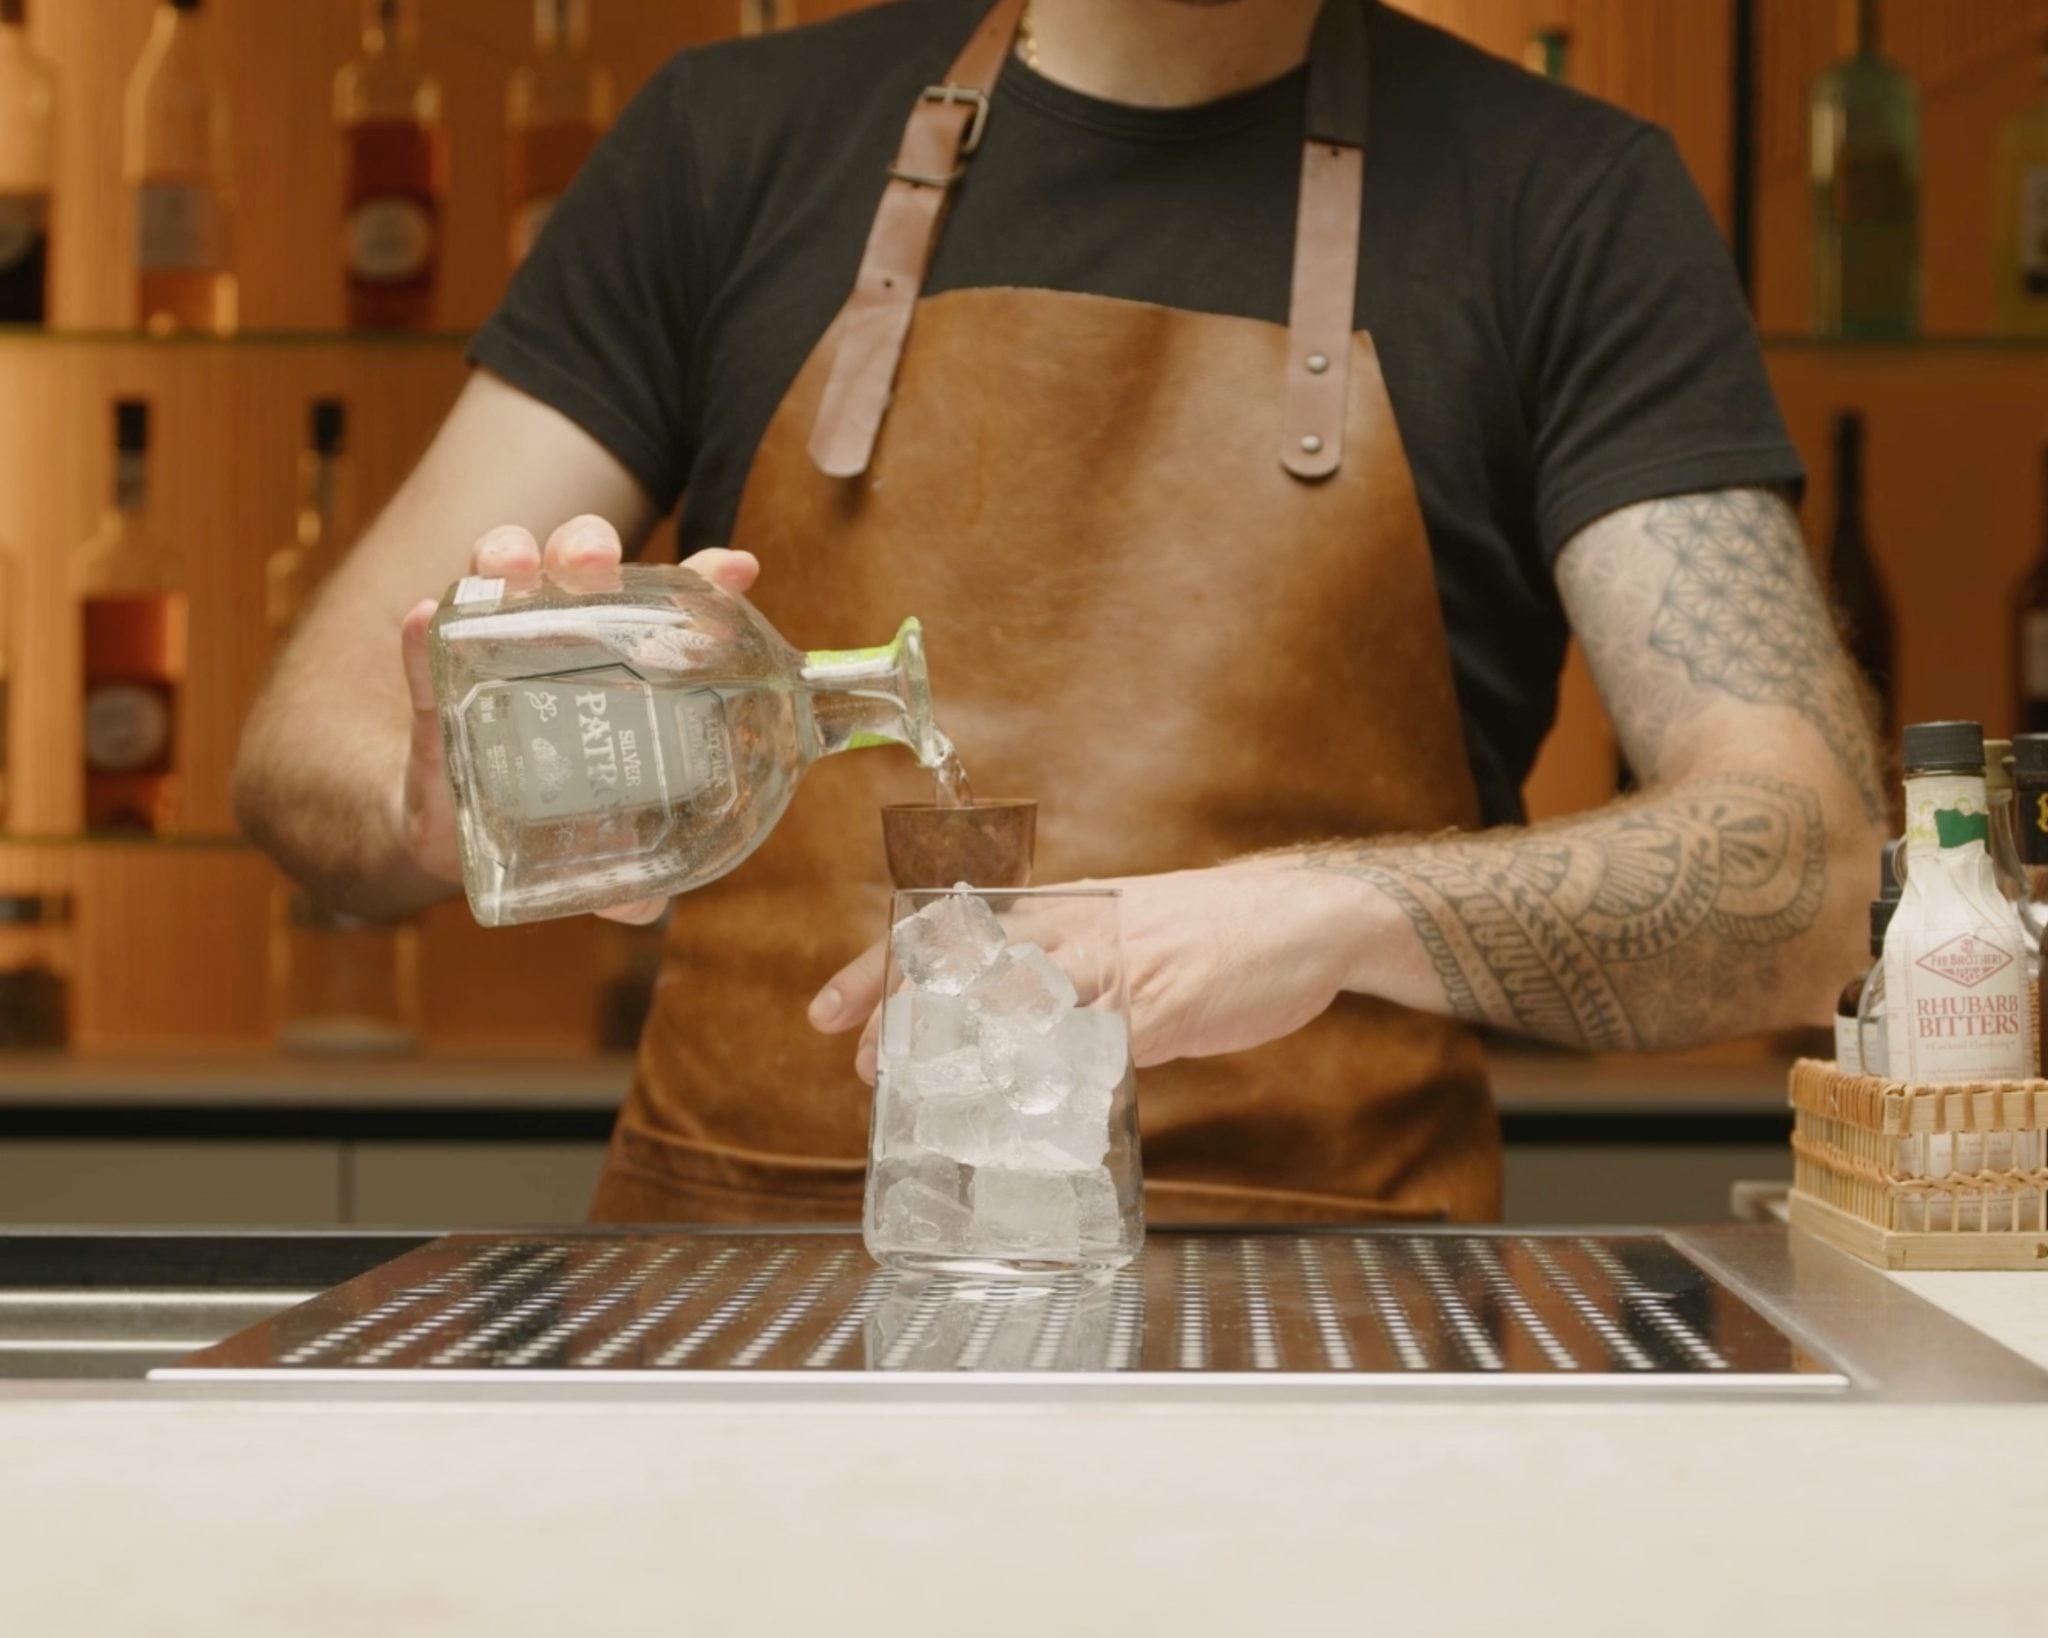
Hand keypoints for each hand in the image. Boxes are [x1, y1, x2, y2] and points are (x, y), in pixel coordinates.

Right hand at [396, 516, 759, 924]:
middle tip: (595, 559)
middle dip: (587, 547)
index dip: (700, 584)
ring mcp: (491, 654)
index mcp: (616, 667)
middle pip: (576, 570)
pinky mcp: (431, 686)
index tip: (733, 569)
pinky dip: (425, 631)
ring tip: (514, 562)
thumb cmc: (542, 817)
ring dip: (507, 556)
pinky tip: (426, 618)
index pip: (664, 611)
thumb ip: (619, 874)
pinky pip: (424, 649)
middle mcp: (558, 642)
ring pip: (500, 579)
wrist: (446, 832)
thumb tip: (645, 909)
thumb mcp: (588, 847)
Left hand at [809, 859, 1356, 1081]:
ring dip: (967, 1047)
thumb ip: (1069, 984)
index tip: (827, 1012)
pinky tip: (1035, 1111)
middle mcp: (1075, 930)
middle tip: (865, 1064)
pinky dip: (1061, 1077)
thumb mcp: (1121, 938)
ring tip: (924, 1091)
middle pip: (965, 964)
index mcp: (1059, 912)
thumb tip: (1023, 1037)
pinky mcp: (1161, 1004)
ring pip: (1018, 1000)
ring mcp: (1116, 966)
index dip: (880, 971)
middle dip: (906, 1015)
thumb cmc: (1208, 933)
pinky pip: (1097, 1046)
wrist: (1301, 915)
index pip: (948, 934)